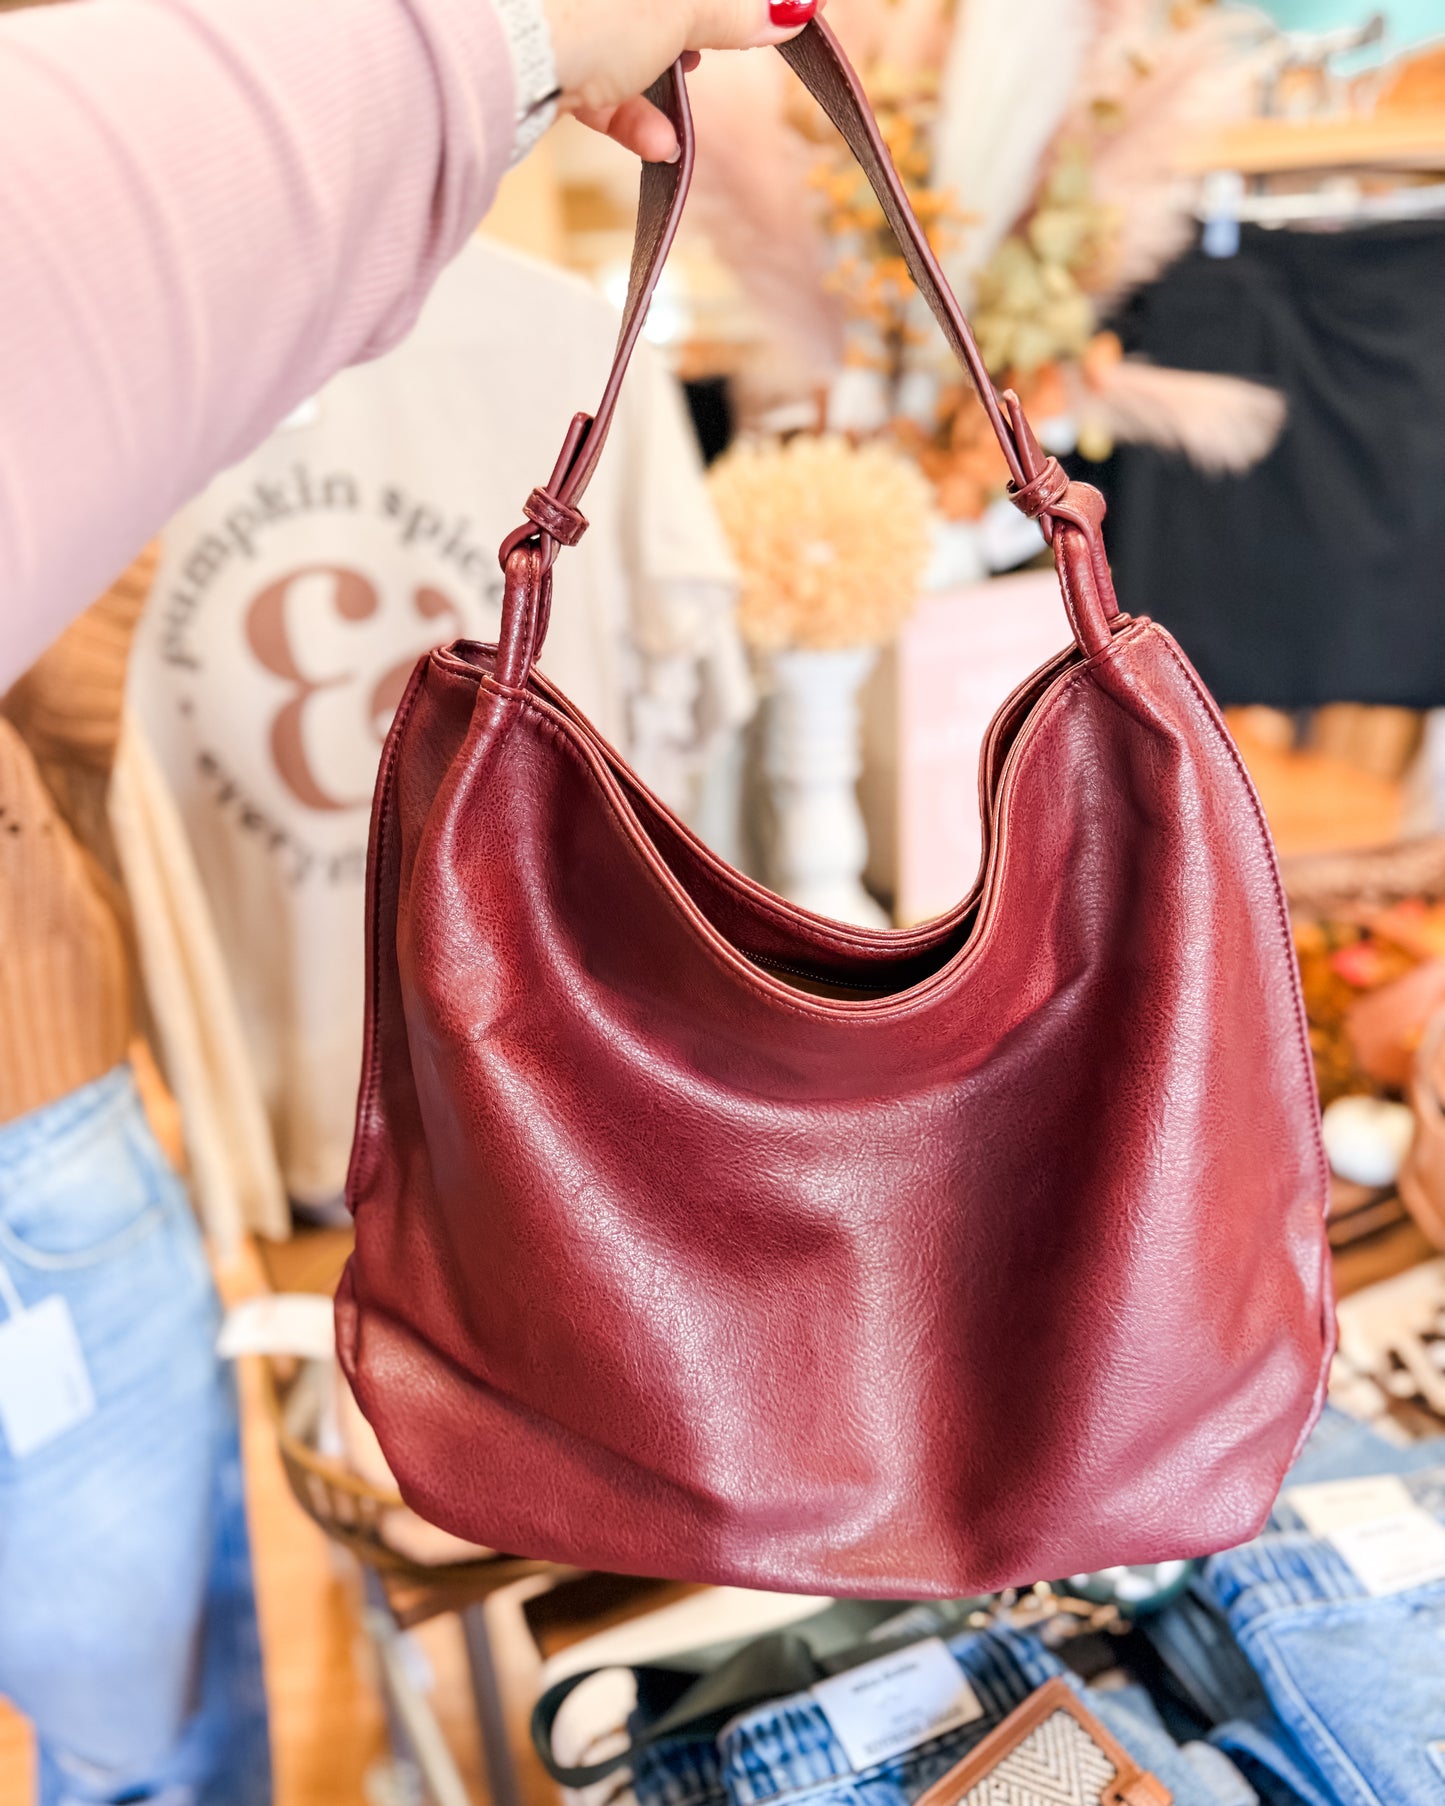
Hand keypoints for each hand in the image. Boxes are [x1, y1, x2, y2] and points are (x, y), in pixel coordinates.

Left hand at [541, 0, 819, 160]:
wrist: (501, 58)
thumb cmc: (587, 11)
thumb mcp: (685, 6)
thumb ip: (737, 9)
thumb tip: (789, 8)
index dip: (740, 4)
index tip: (775, 17)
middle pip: (662, 4)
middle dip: (692, 33)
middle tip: (716, 56)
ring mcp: (564, 11)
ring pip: (625, 39)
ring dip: (660, 85)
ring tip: (676, 119)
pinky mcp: (540, 51)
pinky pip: (593, 78)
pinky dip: (627, 112)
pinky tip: (658, 142)